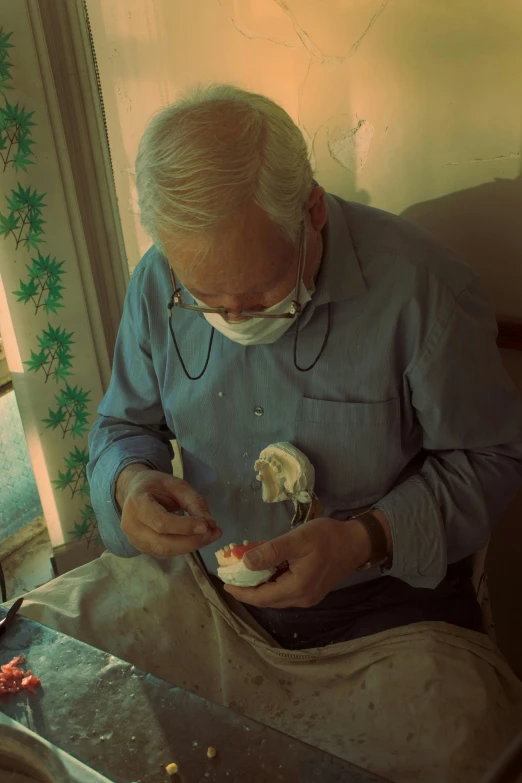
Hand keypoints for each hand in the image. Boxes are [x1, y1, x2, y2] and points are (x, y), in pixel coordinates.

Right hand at [118, 464, 221, 556]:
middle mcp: (131, 525)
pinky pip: (165, 552)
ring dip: (191, 546)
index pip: (161, 522)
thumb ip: (194, 502)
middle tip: (213, 533)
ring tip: (210, 535)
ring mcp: (134, 540)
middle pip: (163, 543)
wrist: (135, 490)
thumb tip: (211, 524)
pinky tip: (197, 538)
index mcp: (137, 504)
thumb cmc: (157, 486)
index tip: (206, 525)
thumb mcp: (177, 485)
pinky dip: (184, 547)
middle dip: (191, 541)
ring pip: (165, 551)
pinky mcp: (142, 548)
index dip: (185, 527)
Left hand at [223, 518, 371, 608]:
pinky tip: (266, 569)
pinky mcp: (312, 591)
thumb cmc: (328, 537)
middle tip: (232, 574)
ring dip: (260, 586)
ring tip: (245, 571)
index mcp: (297, 588)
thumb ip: (271, 551)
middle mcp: (302, 598)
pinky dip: (272, 582)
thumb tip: (245, 562)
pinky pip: (285, 591)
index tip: (225, 582)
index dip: (241, 591)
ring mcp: (308, 597)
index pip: (261, 597)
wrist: (357, 542)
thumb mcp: (297, 539)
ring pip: (276, 596)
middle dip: (247, 589)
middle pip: (267, 600)